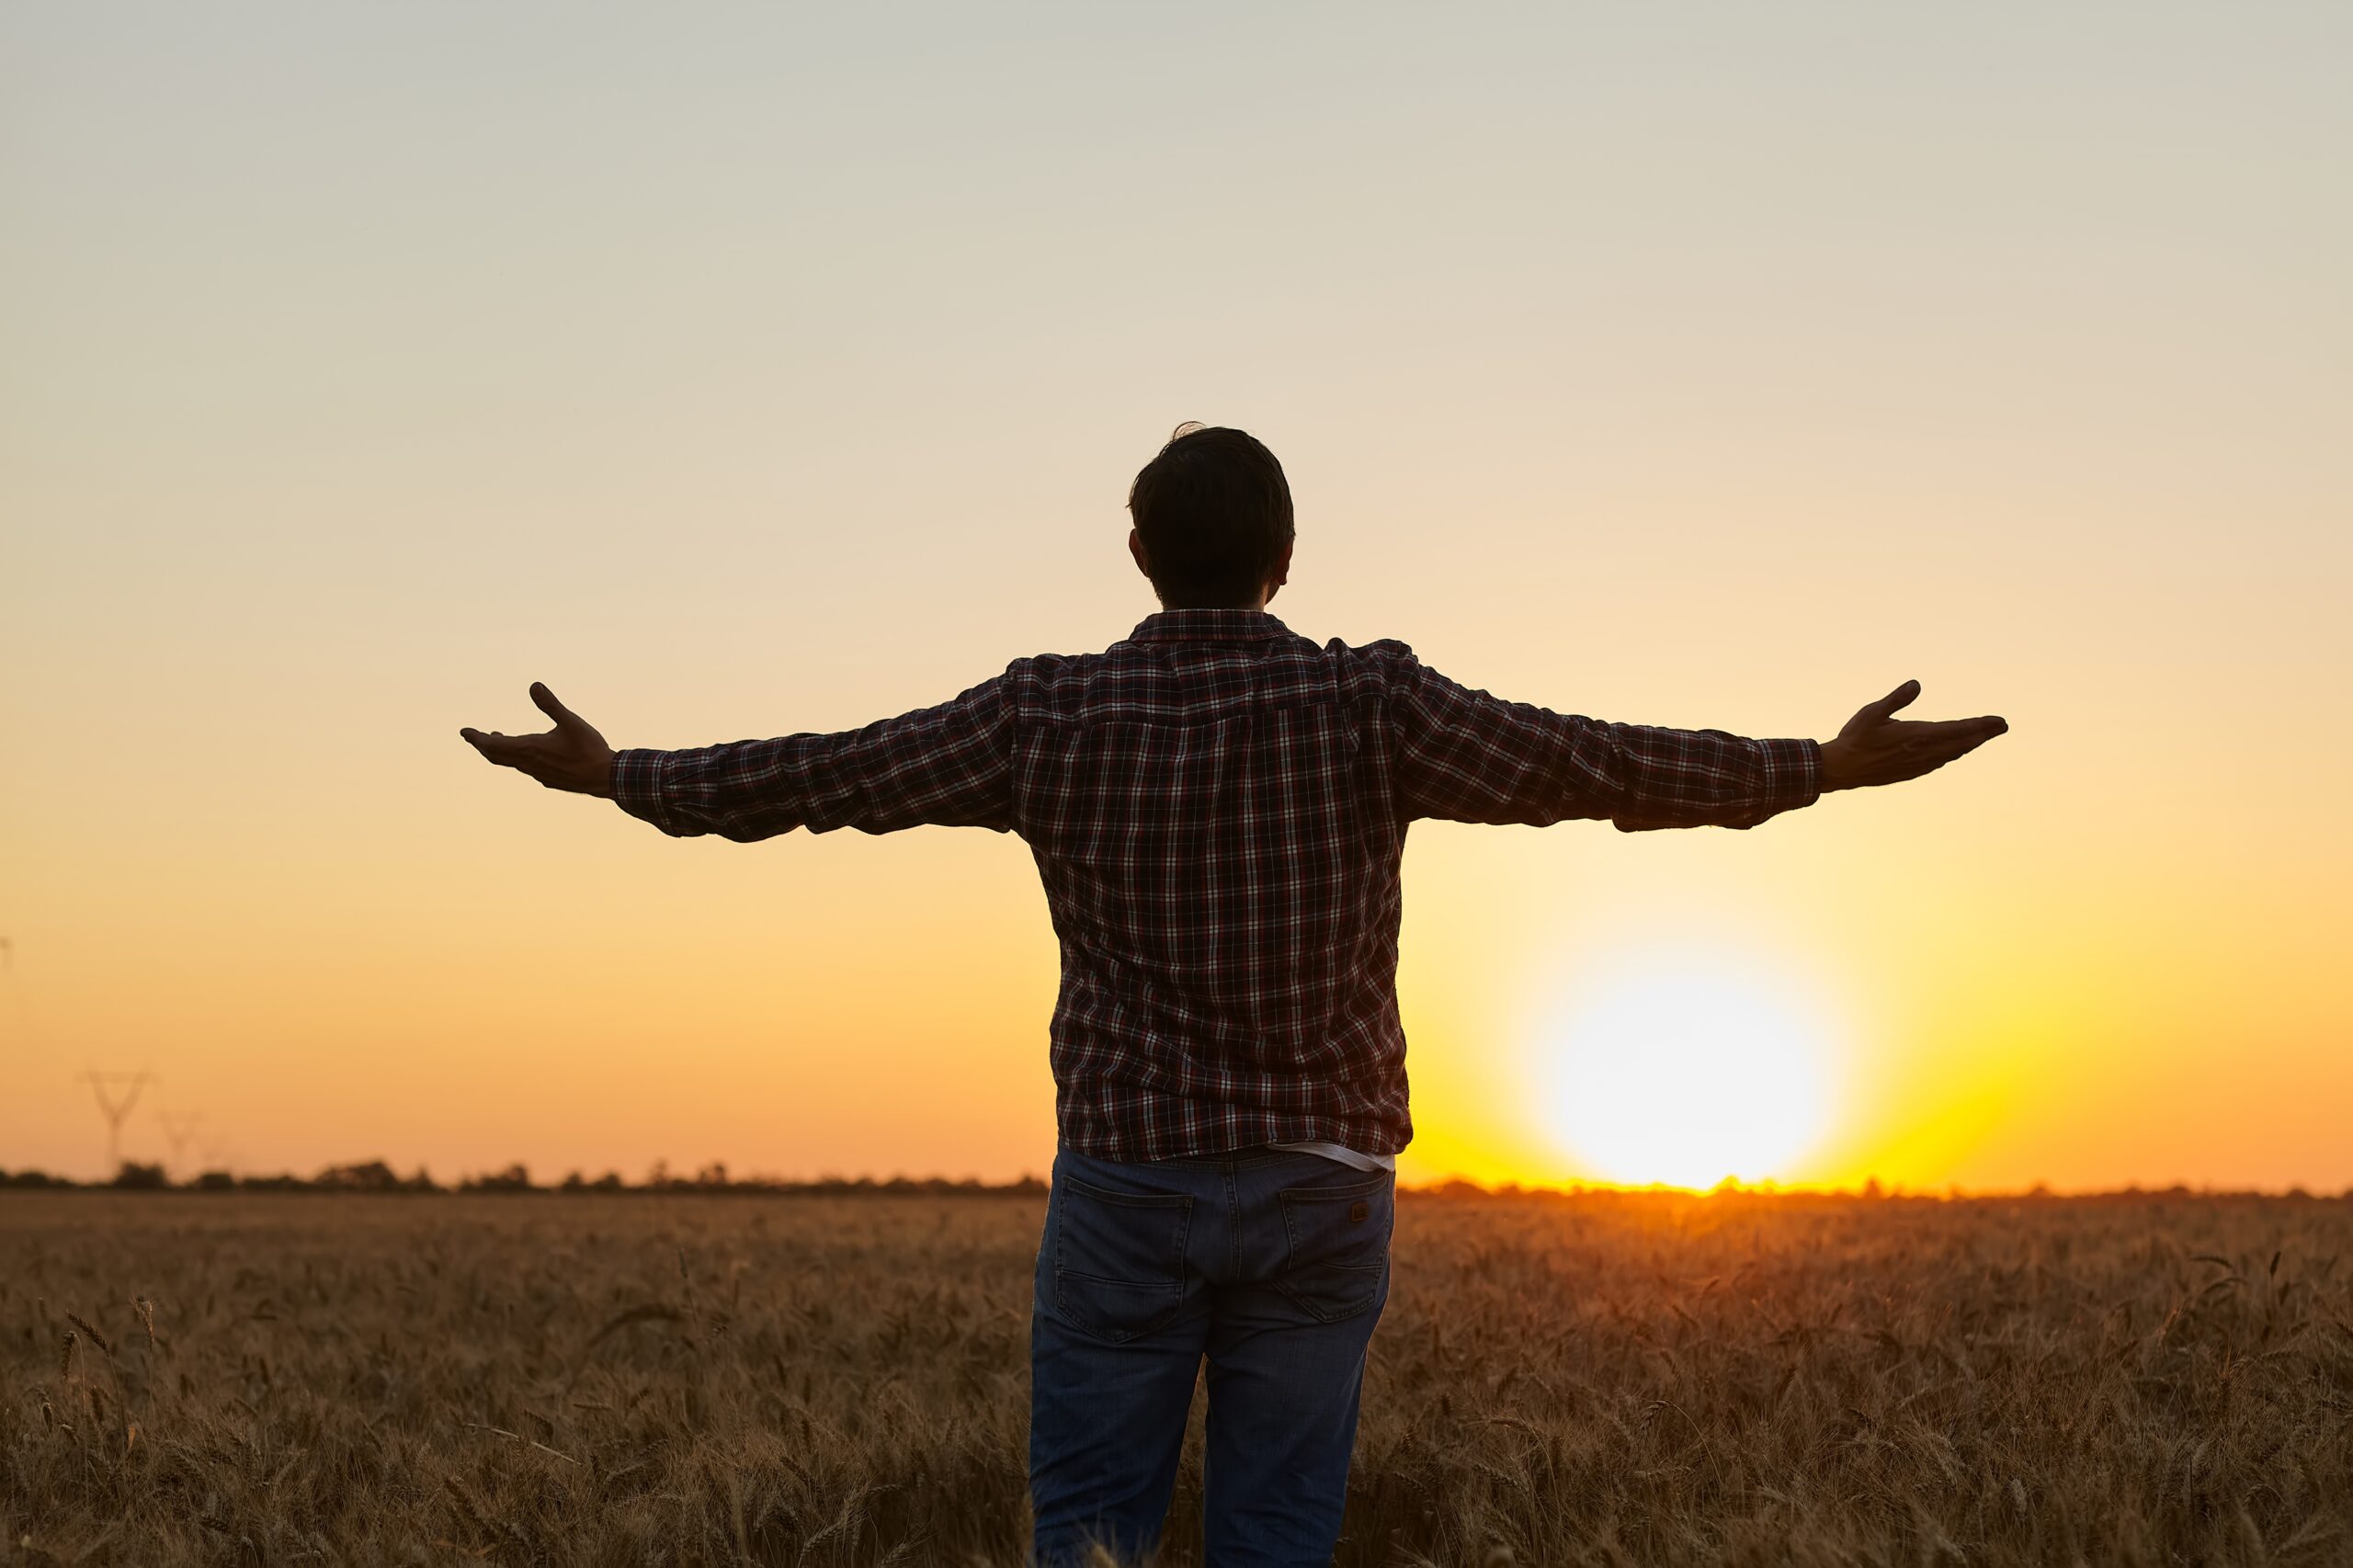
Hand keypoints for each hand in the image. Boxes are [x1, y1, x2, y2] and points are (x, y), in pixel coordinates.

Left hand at [460, 683, 617, 796]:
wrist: (605, 777)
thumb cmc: (588, 749)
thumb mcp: (570, 721)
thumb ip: (551, 704)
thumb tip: (534, 685)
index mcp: (529, 748)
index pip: (492, 744)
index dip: (476, 737)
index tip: (464, 732)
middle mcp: (529, 764)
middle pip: (496, 756)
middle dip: (483, 745)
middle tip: (473, 737)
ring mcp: (538, 774)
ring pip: (510, 763)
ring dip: (499, 751)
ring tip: (496, 738)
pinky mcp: (549, 779)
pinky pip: (525, 768)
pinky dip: (516, 758)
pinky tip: (526, 754)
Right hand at [1819, 679, 2006, 791]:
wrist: (1841, 769)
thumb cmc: (1855, 738)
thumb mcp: (1872, 712)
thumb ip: (1897, 699)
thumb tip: (1917, 684)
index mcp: (1916, 736)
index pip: (1958, 729)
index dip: (1981, 725)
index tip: (2000, 721)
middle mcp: (1922, 752)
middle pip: (1962, 743)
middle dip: (1983, 734)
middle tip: (2001, 726)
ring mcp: (1918, 765)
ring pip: (1952, 754)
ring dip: (1970, 744)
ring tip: (1982, 736)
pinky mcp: (1911, 772)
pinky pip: (1940, 761)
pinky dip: (1953, 753)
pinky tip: (1954, 751)